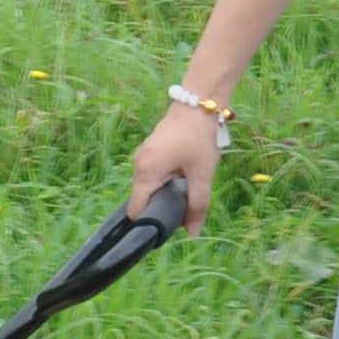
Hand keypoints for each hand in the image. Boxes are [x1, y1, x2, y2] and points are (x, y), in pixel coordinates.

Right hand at [129, 104, 223, 236]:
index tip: (166, 229)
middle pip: (143, 199)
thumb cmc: (198, 138)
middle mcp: (138, 165)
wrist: (199, 103)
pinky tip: (184, 176)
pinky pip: (154, 174)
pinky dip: (166, 181)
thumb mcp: (202, 175)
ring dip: (165, 193)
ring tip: (187, 189)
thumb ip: (197, 205)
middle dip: (161, 207)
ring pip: (149, 186)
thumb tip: (193, 235)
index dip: (149, 223)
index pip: (136, 210)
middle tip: (185, 209)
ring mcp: (143, 156)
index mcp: (145, 173)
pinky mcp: (151, 150)